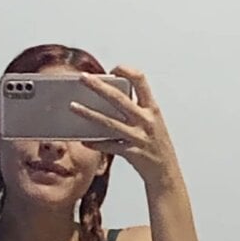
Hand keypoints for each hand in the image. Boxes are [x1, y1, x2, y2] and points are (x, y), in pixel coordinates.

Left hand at [70, 66, 181, 190]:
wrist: (166, 171)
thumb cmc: (156, 144)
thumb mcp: (152, 121)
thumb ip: (136, 108)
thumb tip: (111, 96)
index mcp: (152, 109)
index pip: (141, 81)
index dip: (126, 71)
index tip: (113, 69)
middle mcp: (146, 120)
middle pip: (119, 98)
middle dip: (99, 86)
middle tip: (83, 78)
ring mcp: (139, 137)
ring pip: (109, 122)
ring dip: (89, 114)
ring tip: (73, 106)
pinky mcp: (132, 153)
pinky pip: (109, 146)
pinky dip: (96, 143)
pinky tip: (84, 140)